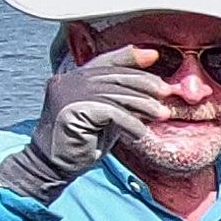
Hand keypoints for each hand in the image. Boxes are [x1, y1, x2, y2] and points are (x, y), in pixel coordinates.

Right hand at [0, 48, 170, 198]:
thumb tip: (154, 89)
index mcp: (74, 77)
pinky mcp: (71, 110)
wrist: (53, 165)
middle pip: (115, 75)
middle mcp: (69, 80)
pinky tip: (140, 133)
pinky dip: (130, 122)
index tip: (154, 56)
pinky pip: (111, 112)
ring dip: (144, 104)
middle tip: (167, 93)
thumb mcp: (107, 115)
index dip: (130, 56)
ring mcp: (67, 93)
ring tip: (161, 114)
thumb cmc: (83, 141)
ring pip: (116, 94)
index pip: (106, 61)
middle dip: (145, 83)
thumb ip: (122, 99)